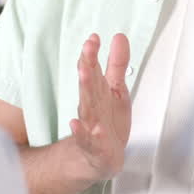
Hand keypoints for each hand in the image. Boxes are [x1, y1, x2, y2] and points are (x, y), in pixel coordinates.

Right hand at [69, 33, 131, 179]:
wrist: (102, 156)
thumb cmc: (108, 120)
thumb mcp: (116, 89)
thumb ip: (117, 64)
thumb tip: (119, 36)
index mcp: (96, 91)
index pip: (92, 68)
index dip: (92, 53)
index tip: (94, 37)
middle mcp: (91, 105)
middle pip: (88, 83)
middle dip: (88, 64)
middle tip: (88, 48)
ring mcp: (90, 125)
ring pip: (87, 106)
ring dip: (85, 89)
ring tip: (85, 73)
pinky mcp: (93, 145)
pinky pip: (85, 138)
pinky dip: (79, 131)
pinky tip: (74, 124)